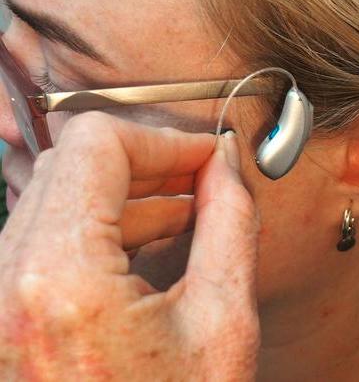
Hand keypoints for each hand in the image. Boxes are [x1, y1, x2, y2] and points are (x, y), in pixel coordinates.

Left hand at [0, 112, 259, 379]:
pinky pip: (42, 240)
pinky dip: (97, 229)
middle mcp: (2, 284)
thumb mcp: (222, 325)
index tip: (208, 158)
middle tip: (203, 180)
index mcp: (58, 279)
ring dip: (124, 195)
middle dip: (147, 163)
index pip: (97, 144)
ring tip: (186, 211)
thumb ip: (230, 225)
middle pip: (71, 165)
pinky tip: (147, 245)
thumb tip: (227, 167)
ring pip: (53, 198)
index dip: (164, 140)